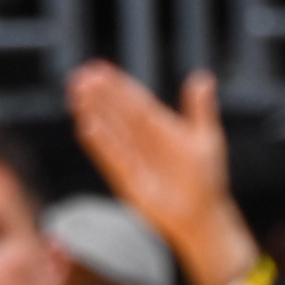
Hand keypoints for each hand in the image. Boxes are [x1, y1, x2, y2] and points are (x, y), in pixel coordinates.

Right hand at [67, 59, 256, 284]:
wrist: (203, 216)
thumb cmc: (207, 178)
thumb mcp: (207, 138)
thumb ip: (200, 108)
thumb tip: (203, 77)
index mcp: (160, 126)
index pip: (135, 100)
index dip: (117, 85)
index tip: (98, 68)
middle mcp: (143, 140)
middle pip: (118, 113)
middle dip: (100, 95)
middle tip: (79, 76)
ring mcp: (134, 158)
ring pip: (111, 131)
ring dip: (95, 113)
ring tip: (76, 95)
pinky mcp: (127, 179)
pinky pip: (112, 157)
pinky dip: (101, 143)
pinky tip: (86, 126)